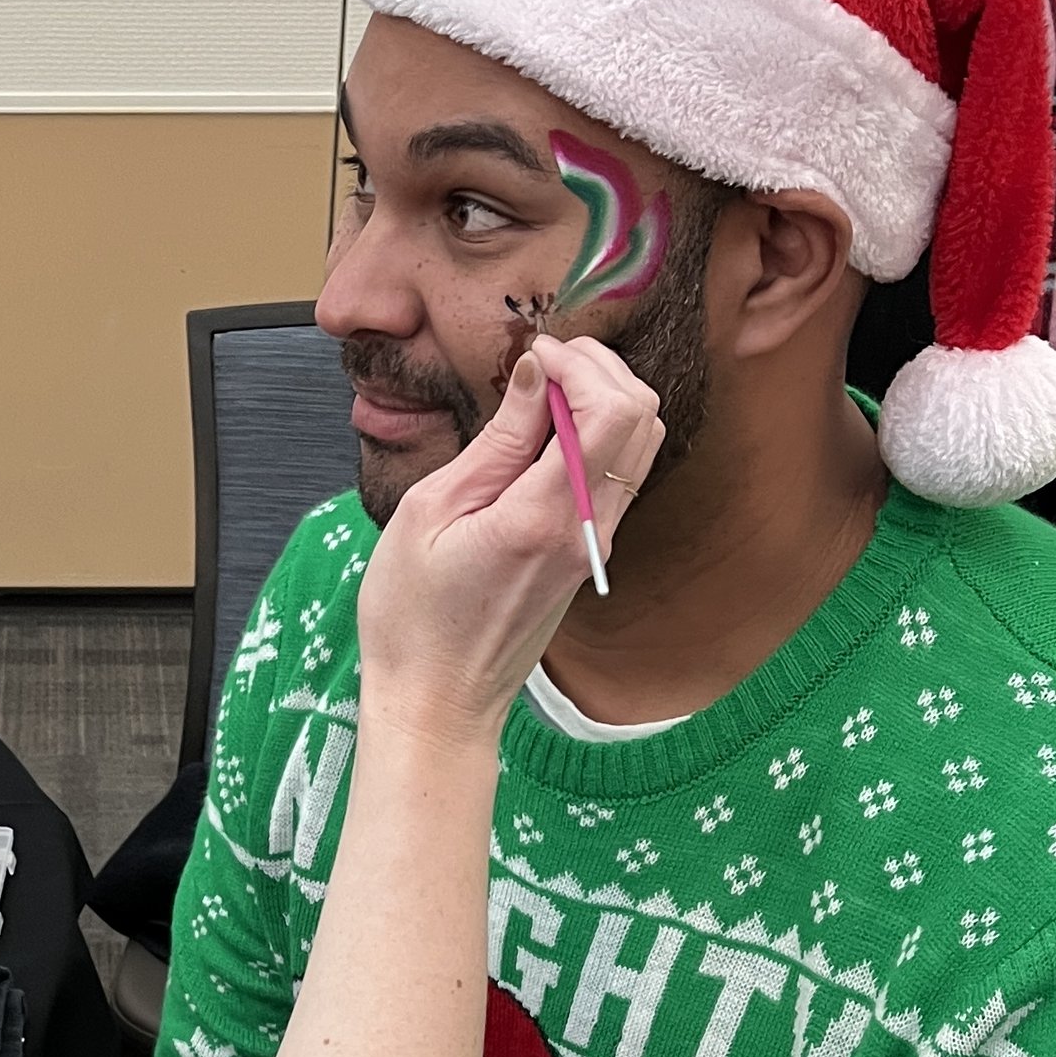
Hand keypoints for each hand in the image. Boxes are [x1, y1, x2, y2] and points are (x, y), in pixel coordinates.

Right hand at [355, 332, 662, 740]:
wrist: (435, 702)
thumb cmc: (413, 617)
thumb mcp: (431, 513)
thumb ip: (496, 442)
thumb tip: (534, 376)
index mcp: (545, 517)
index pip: (610, 410)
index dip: (580, 363)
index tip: (532, 354)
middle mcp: (586, 530)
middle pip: (642, 419)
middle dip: (599, 370)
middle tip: (542, 362)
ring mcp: (594, 545)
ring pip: (640, 445)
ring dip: (602, 400)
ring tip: (541, 392)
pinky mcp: (587, 555)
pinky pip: (615, 477)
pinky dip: (595, 436)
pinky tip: (543, 434)